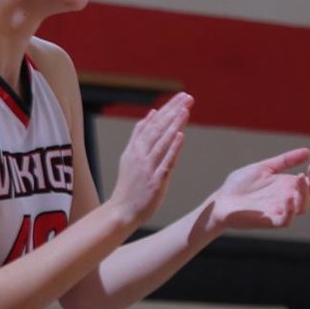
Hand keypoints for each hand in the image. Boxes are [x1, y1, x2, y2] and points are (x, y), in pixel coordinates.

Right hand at [105, 92, 190, 228]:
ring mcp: (147, 167)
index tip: (181, 97)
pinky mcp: (155, 181)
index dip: (167, 109)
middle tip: (187, 98)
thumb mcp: (129, 156)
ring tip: (185, 110)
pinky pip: (165, 162)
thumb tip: (151, 113)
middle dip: (173, 112)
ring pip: (162, 142)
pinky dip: (172, 149)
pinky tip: (181, 136)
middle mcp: (140, 155)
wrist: (122, 211)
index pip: (152, 123)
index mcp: (135, 148)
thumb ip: (139, 135)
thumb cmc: (129, 185)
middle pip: (158, 129)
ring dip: (174, 125)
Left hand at [205, 148, 309, 231]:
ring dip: (305, 193)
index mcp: (288, 187)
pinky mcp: (269, 221)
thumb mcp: (264, 168)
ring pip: (303, 207)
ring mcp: (280, 211)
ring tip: (299, 177)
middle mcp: (288, 199)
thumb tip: (308, 151)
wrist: (220, 200)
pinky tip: (289, 197)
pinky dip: (291, 210)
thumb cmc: (240, 185)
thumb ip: (285, 161)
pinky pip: (287, 220)